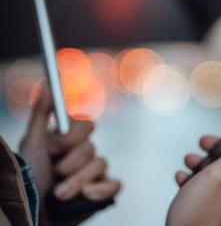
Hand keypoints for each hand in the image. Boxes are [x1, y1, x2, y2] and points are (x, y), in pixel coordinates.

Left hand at [19, 86, 120, 225]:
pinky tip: (85, 197)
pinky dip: (100, 190)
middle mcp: (84, 155)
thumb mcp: (32, 145)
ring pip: (101, 165)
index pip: (87, 125)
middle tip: (53, 172)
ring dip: (77, 181)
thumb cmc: (29, 181)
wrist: (34, 216)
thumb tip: (46, 83)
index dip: (73, 136)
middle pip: (92, 147)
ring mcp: (96, 173)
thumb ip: (41, 114)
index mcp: (69, 141)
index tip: (53, 148)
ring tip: (59, 195)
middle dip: (70, 164)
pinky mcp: (104, 191)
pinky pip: (115, 184)